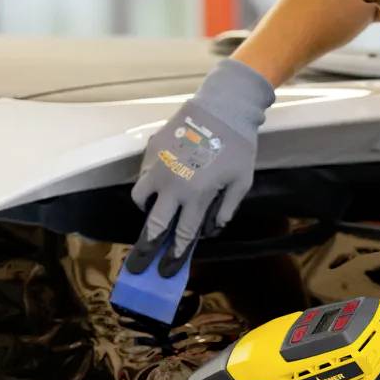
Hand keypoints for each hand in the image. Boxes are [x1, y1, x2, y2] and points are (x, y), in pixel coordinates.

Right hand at [129, 59, 273, 276]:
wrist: (221, 108)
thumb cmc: (237, 146)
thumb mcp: (241, 182)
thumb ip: (226, 209)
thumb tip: (211, 229)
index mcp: (196, 196)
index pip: (181, 235)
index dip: (174, 256)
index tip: (167, 271)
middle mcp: (172, 186)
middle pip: (154, 226)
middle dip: (145, 250)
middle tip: (137, 267)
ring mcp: (158, 168)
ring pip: (140, 199)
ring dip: (145, 213)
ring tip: (152, 216)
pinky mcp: (151, 151)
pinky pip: (143, 176)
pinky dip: (148, 186)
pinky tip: (160, 186)